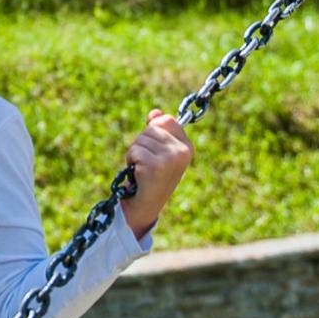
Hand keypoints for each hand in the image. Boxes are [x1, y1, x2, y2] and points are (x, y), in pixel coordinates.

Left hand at [120, 109, 192, 239]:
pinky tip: (138, 174)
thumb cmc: (150, 176)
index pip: (167, 120)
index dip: (153, 131)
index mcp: (187, 147)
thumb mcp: (158, 151)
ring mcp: (171, 160)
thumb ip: (158, 130)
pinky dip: (131, 161)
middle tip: (146, 163)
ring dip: (135, 153)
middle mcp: (183, 152)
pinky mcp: (156, 167)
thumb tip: (155, 113)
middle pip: (151, 128)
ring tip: (142, 168)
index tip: (154, 150)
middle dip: (142, 144)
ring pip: (141, 139)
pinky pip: (134, 151)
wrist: (144, 204)